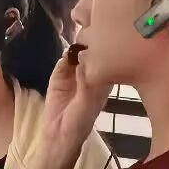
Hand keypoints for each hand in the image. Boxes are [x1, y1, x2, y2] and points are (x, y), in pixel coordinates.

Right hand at [31, 43, 109, 168]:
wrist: (58, 133)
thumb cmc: (79, 121)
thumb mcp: (87, 102)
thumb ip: (86, 82)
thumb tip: (85, 60)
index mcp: (104, 80)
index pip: (110, 59)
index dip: (110, 48)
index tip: (110, 38)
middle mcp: (90, 74)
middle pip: (93, 53)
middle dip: (93, 42)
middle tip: (91, 35)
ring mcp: (74, 73)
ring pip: (77, 54)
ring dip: (78, 47)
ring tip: (78, 40)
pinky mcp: (59, 75)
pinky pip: (62, 61)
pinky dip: (64, 56)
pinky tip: (67, 55)